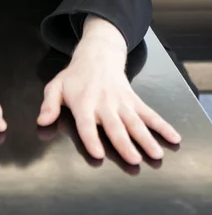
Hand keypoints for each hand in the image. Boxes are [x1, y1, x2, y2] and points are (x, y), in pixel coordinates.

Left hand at [37, 32, 180, 164]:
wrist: (97, 55)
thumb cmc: (75, 76)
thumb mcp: (56, 86)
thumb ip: (49, 104)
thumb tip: (41, 121)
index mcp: (83, 103)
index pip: (86, 124)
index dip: (91, 139)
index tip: (98, 153)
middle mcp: (103, 104)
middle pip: (115, 126)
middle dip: (124, 143)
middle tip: (134, 159)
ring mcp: (121, 102)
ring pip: (134, 122)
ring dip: (146, 138)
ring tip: (155, 153)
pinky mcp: (133, 100)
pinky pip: (149, 113)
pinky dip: (162, 125)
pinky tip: (173, 136)